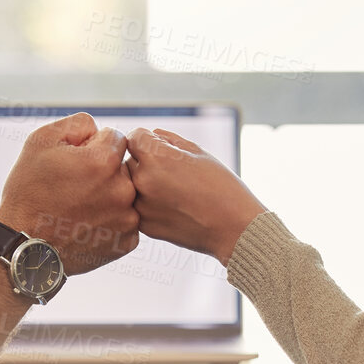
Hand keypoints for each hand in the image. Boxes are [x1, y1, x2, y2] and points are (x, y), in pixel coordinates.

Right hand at [0, 112, 138, 274]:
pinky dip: (110, 221)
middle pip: (122, 167)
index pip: (115, 137)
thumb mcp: (41, 142)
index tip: (75, 164)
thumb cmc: (29, 192)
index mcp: (104, 161)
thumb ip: (78, 123)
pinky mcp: (127, 242)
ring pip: (125, 194)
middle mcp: (122, 190)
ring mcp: (127, 219)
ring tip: (79, 208)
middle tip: (74, 188)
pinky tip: (86, 225)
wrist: (24, 246)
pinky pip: (125, 220)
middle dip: (102, 172)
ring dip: (108, 196)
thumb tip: (99, 129)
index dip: (92, 146)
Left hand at [125, 127, 265, 265]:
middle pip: (129, 160)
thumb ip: (168, 139)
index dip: (147, 139)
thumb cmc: (222, 187)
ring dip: (143, 182)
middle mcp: (142, 181)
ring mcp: (141, 206)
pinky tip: (172, 206)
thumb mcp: (198, 152)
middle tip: (170, 172)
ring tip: (172, 190)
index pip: (134, 136)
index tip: (161, 148)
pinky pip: (137, 205)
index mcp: (156, 158)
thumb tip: (149, 135)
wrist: (234, 228)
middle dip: (144, 161)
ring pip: (129, 184)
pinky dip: (148, 203)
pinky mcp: (144, 225)